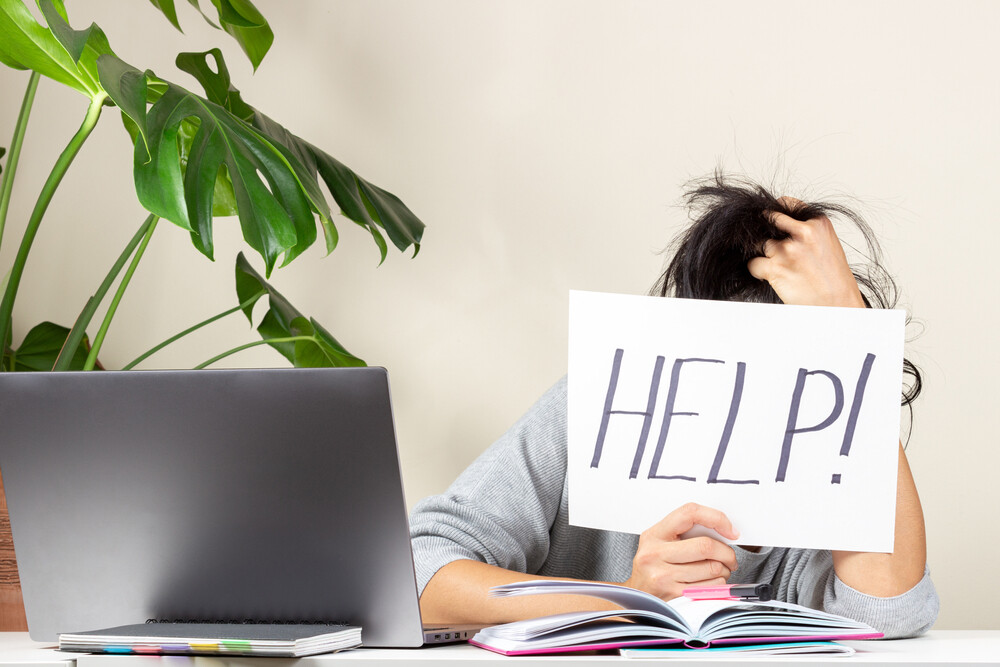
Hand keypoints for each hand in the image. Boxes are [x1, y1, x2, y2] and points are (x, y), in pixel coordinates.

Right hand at [623, 502, 739, 600]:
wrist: (638, 600)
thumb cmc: (653, 569)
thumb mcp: (658, 544)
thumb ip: (684, 534)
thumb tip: (722, 531)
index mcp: (653, 535)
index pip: (689, 514)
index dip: (716, 518)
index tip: (730, 530)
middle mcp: (655, 554)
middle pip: (705, 546)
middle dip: (727, 553)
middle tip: (729, 558)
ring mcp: (663, 576)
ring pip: (712, 568)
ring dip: (724, 570)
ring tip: (718, 571)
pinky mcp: (674, 596)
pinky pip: (711, 587)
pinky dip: (719, 585)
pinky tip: (711, 583)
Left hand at [746, 196, 865, 307]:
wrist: (838, 304)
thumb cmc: (833, 278)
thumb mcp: (827, 244)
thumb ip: (807, 231)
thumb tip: (779, 223)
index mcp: (818, 223)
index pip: (786, 204)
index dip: (775, 212)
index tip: (770, 219)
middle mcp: (803, 233)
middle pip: (768, 221)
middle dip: (764, 231)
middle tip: (768, 244)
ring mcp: (788, 250)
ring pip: (760, 244)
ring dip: (763, 254)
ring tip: (777, 266)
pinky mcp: (776, 268)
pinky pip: (753, 264)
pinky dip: (757, 271)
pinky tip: (769, 277)